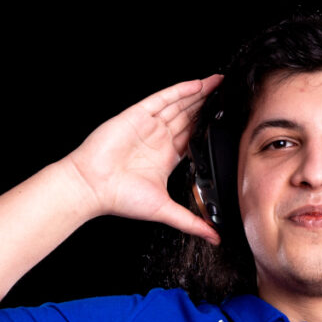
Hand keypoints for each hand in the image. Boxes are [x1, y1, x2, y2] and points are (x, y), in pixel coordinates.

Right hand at [66, 74, 222, 243]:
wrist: (93, 187)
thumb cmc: (120, 198)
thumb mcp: (166, 210)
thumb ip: (192, 222)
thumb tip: (214, 238)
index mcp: (166, 156)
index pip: (193, 136)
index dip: (209, 126)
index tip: (227, 119)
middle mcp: (158, 138)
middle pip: (189, 116)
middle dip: (207, 104)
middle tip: (228, 93)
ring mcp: (148, 125)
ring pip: (179, 104)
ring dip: (199, 93)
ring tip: (219, 83)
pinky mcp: (137, 115)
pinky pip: (163, 98)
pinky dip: (181, 91)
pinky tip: (198, 84)